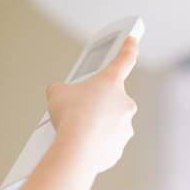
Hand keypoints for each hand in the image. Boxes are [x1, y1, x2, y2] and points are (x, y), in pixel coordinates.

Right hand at [45, 37, 138, 172]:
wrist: (78, 149)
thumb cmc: (72, 117)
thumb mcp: (57, 93)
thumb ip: (61, 89)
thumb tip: (57, 93)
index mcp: (111, 82)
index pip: (124, 60)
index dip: (128, 48)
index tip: (132, 41)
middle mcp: (124, 103)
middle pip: (111, 99)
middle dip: (97, 103)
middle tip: (80, 108)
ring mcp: (124, 126)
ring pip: (111, 122)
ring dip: (97, 124)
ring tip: (77, 129)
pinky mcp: (119, 147)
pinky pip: (107, 142)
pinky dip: (96, 143)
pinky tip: (82, 143)